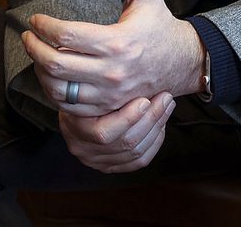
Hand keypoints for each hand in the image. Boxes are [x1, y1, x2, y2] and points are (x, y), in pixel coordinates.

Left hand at [21, 0, 205, 114]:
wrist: (182, 61)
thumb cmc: (158, 23)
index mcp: (118, 42)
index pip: (66, 36)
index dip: (44, 26)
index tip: (36, 19)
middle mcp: (111, 71)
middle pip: (56, 64)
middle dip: (33, 48)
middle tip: (27, 36)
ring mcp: (109, 94)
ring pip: (59, 89)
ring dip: (40, 72)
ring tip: (36, 55)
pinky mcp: (108, 107)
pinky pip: (71, 108)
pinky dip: (54, 93)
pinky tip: (51, 77)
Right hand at [58, 92, 174, 173]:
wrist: (73, 103)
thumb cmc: (81, 87)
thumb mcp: (87, 82)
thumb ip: (107, 85)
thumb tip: (136, 75)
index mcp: (74, 129)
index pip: (104, 133)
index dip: (130, 117)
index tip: (146, 99)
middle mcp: (83, 149)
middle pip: (125, 143)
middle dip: (151, 119)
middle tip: (166, 98)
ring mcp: (96, 160)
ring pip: (135, 153)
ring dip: (157, 128)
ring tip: (167, 106)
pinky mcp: (109, 165)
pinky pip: (138, 161)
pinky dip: (154, 143)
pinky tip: (161, 125)